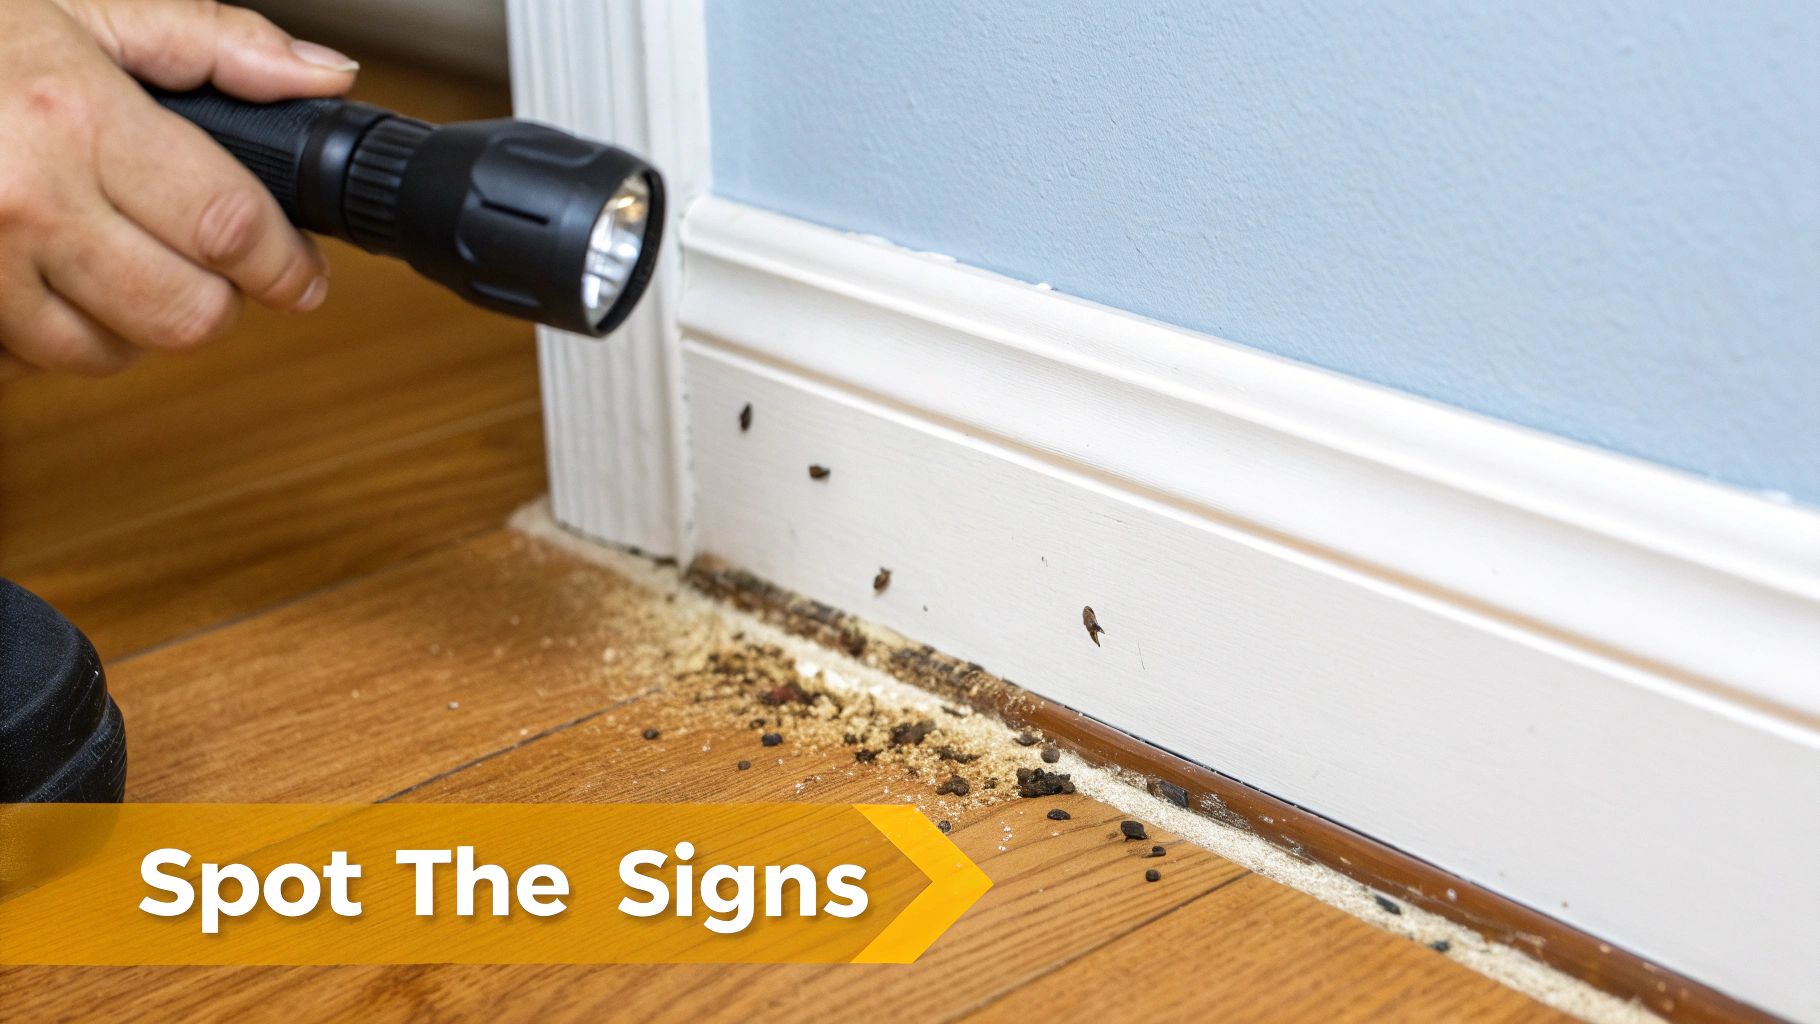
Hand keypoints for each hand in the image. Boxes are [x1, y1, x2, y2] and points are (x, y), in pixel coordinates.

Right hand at [0, 0, 358, 377]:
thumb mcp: (83, 10)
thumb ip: (214, 43)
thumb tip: (325, 77)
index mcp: (76, 118)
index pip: (229, 229)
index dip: (285, 266)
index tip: (300, 276)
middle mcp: (24, 200)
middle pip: (186, 313)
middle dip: (219, 298)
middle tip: (212, 267)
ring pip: (111, 353)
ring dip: (137, 323)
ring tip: (118, 260)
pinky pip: (29, 363)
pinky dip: (57, 336)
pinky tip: (48, 278)